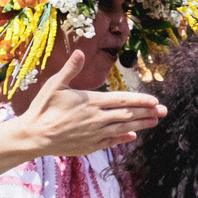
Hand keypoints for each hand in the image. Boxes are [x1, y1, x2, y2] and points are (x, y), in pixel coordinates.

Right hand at [18, 50, 163, 155]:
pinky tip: (132, 135)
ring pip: (123, 128)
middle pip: (127, 115)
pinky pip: (110, 141)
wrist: (33, 136)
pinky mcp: (89, 146)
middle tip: (164, 111)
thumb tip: (80, 52)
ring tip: (154, 121)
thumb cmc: (43, 108)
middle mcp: (96, 118)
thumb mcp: (55, 85)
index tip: (154, 101)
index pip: (121, 100)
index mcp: (90, 102)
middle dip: (147, 112)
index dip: (139, 100)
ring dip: (140, 125)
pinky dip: (122, 138)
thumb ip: (71, 69)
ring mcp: (94, 134)